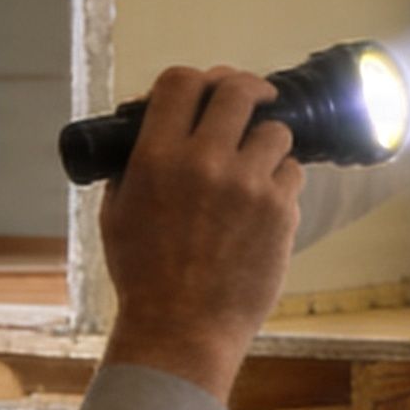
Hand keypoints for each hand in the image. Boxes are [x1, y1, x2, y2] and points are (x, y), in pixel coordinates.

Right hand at [96, 67, 302, 400]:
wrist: (181, 331)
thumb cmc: (144, 277)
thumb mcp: (117, 213)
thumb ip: (133, 165)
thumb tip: (152, 129)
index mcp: (156, 158)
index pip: (180, 82)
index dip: (196, 78)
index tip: (208, 88)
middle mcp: (203, 162)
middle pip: (238, 90)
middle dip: (247, 88)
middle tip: (254, 98)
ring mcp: (247, 185)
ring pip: (276, 130)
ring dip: (267, 140)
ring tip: (256, 163)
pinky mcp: (280, 211)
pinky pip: (293, 171)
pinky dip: (281, 179)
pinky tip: (266, 198)